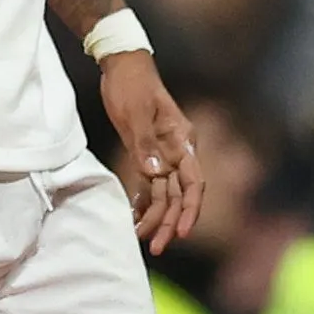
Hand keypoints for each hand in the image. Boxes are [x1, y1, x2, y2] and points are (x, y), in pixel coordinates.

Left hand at [99, 51, 200, 253]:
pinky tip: (135, 220)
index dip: (189, 209)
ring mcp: (162, 154)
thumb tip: (154, 174)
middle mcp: (176, 151)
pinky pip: (149, 186)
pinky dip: (143, 204)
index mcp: (182, 140)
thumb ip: (144, 144)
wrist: (121, 65)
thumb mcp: (135, 111)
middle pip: (178, 195)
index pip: (193, 182)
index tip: (182, 231)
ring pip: (164, 195)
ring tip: (142, 240)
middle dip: (170, 223)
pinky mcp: (145, 154)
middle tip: (157, 249)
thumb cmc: (131, 84)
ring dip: (156, 218)